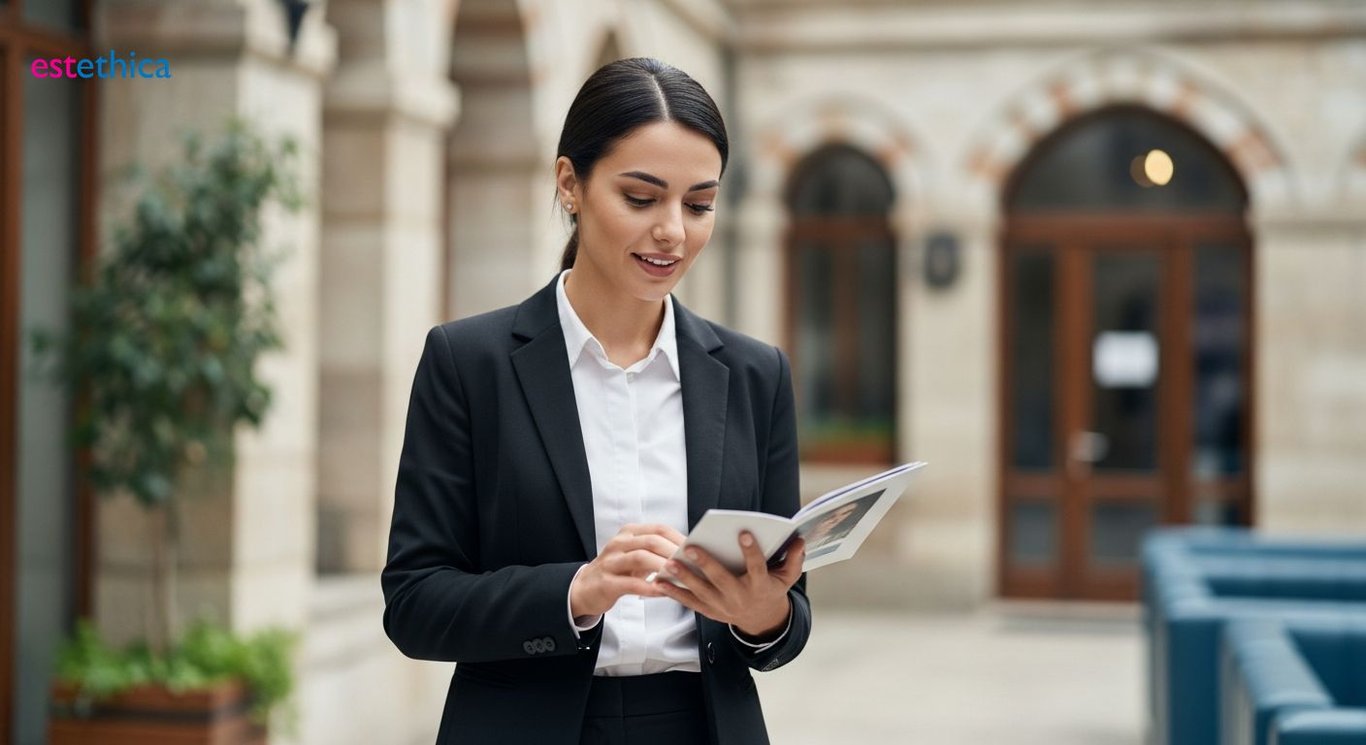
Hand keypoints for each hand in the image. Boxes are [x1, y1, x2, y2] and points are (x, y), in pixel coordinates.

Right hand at [569, 523, 685, 617]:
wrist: (584, 589)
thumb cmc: (617, 572)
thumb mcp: (634, 556)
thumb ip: (656, 553)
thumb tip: (689, 555)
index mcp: (629, 534)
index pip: (658, 529)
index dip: (679, 537)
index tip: (696, 548)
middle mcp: (619, 544)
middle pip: (651, 541)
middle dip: (674, 551)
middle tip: (692, 562)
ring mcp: (611, 562)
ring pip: (641, 558)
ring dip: (663, 567)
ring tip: (680, 576)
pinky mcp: (607, 582)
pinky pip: (632, 584)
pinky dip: (650, 587)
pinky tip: (663, 592)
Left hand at [654, 533, 805, 638]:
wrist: (761, 620)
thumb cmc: (772, 590)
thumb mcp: (787, 577)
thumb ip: (794, 559)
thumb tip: (800, 539)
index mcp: (760, 586)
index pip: (757, 567)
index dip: (752, 551)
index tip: (744, 532)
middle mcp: (740, 597)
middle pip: (721, 579)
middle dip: (705, 563)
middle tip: (690, 546)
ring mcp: (723, 606)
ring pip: (701, 591)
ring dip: (684, 577)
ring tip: (669, 562)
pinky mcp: (710, 611)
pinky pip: (690, 602)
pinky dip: (674, 592)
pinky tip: (660, 581)